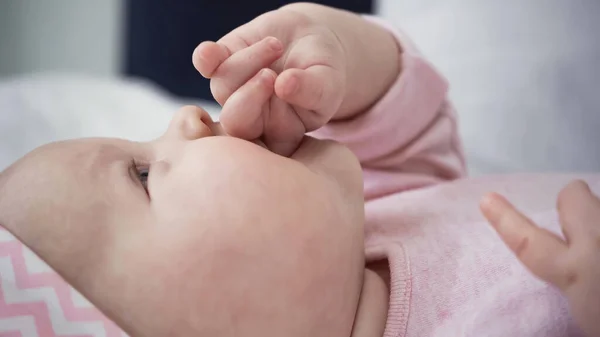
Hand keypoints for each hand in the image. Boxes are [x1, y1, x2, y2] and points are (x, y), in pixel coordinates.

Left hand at [192, 3, 399, 155]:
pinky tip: (211, 51)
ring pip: (223, 86)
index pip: (267, 142)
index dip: (275, 118)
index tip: (290, 89)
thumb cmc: (323, 71)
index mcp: (278, 137)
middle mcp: (251, 121)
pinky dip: (205, 57)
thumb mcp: (328, 81)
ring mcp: (232, 93)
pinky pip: (205, 64)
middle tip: (271, 74)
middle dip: (251, 96)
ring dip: (249, 60)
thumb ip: (312, 89)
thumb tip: (284, 85)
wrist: (310, 41)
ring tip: (276, 46)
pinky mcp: (221, 63)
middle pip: (235, 122)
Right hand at [480, 180, 599, 336]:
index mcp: (577, 270)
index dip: (505, 221)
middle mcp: (599, 241)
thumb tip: (575, 272)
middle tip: (590, 241)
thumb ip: (578, 283)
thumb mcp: (589, 313)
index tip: (487, 201)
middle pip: (574, 195)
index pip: (529, 243)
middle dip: (575, 209)